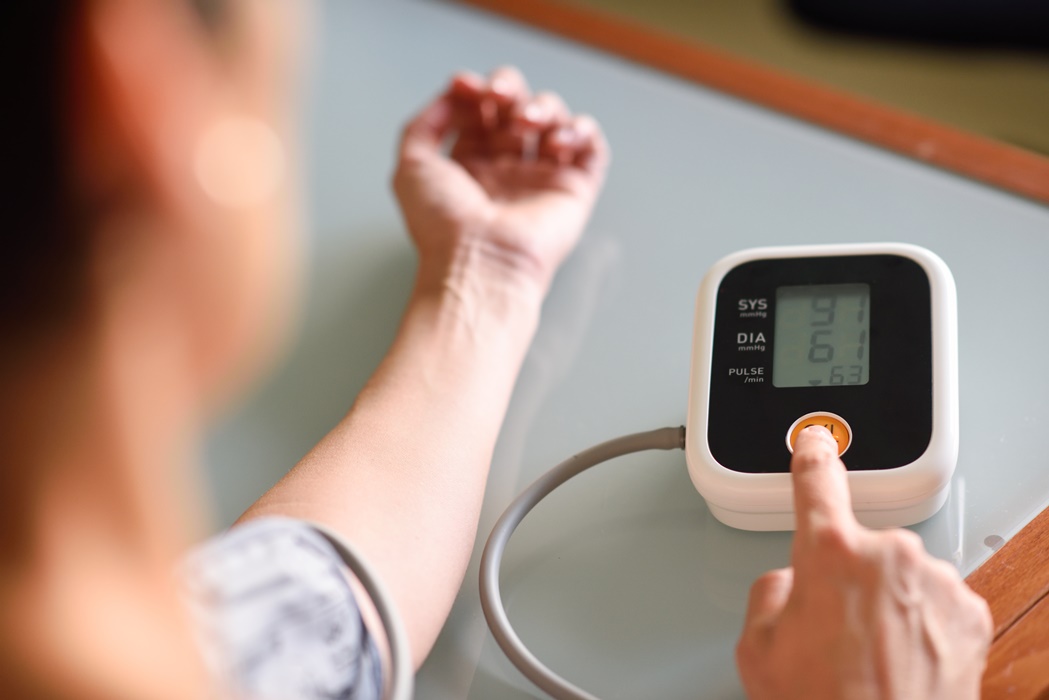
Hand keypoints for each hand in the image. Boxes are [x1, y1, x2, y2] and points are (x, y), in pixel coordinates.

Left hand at [392, 67, 609, 293]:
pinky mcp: (574, 190)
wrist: (478, 260)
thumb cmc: (444, 226)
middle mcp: (507, 170)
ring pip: (555, 119)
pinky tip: (556, 140)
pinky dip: (581, 130)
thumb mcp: (411, 166)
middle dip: (509, 88)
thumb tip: (453, 95)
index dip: (476, 90)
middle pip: (518, 105)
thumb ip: (423, 124)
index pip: (482, 110)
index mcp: (470, 165)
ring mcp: (542, 179)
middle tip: (498, 98)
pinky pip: (591, 148)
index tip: (465, 86)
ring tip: (526, 124)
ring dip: (542, 106)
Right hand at [736, 426, 992, 699]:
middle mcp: (890, 555)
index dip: (813, 454)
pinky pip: (934, 600)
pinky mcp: (968, 612)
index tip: (817, 440)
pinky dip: (921, 622)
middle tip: (835, 631)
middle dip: (847, 577)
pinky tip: (904, 658)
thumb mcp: (757, 648)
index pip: (817, 481)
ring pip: (900, 574)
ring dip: (888, 602)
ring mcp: (936, 582)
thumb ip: (770, 590)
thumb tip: (793, 585)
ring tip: (871, 655)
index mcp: (830, 553)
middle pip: (859, 545)